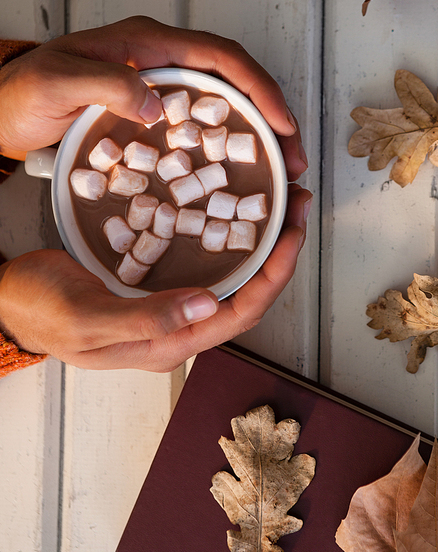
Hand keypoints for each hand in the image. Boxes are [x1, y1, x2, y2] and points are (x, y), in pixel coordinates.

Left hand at [0, 16, 306, 179]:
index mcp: (148, 43)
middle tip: (292, 159)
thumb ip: (106, 85)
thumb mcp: (58, 83)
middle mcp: (164, 61)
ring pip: (228, 104)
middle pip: (236, 80)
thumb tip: (160, 106)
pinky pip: (206, 125)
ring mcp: (162, 87)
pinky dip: (230, 146)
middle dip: (273, 115)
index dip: (259, 87)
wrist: (3, 112)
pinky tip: (240, 172)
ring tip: (279, 170)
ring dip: (258, 134)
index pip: (220, 57)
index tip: (281, 123)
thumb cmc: (24, 94)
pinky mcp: (156, 114)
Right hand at [0, 186, 310, 370]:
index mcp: (166, 344)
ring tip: (281, 207)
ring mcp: (170, 310)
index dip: (273, 277)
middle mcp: (177, 330)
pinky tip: (236, 216)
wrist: (11, 301)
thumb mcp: (86, 317)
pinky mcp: (160, 289)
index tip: (293, 236)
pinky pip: (209, 268)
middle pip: (246, 297)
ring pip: (232, 281)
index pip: (239, 314)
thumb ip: (147, 319)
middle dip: (278, 255)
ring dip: (261, 246)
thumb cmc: (40, 309)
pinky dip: (231, 241)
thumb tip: (208, 306)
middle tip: (296, 207)